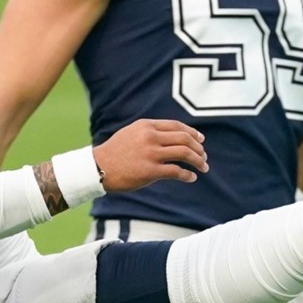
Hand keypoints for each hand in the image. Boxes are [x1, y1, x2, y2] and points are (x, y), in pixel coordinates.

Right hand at [92, 119, 207, 191]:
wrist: (97, 167)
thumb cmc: (116, 152)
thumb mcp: (132, 133)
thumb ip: (151, 131)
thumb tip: (174, 137)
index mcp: (147, 125)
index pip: (177, 126)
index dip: (193, 133)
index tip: (201, 140)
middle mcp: (150, 137)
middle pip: (185, 138)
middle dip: (199, 148)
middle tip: (204, 156)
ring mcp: (151, 153)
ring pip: (184, 153)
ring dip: (198, 161)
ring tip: (203, 167)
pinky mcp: (150, 171)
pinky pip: (176, 171)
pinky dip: (187, 175)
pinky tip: (191, 177)